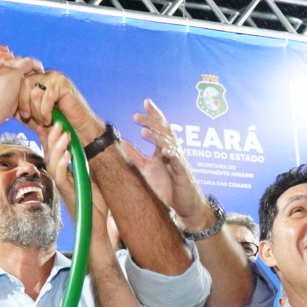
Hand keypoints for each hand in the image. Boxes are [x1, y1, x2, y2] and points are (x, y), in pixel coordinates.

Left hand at [16, 70, 104, 143]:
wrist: (76, 130)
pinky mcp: (63, 84)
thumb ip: (20, 106)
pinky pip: (46, 97)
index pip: (20, 82)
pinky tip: (50, 119)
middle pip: (25, 83)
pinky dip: (45, 112)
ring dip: (37, 111)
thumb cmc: (53, 124)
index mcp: (38, 79)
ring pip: (35, 91)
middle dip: (25, 104)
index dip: (19, 99)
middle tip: (30, 118)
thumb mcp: (31, 115)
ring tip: (44, 120)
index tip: (23, 115)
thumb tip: (6, 100)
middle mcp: (46, 75)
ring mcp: (55, 77)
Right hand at [37, 120, 105, 228]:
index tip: (49, 122)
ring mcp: (62, 188)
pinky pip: (61, 178)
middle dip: (52, 138)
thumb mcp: (92, 180)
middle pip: (49, 155)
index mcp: (65, 174)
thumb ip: (86, 166)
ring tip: (64, 135)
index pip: (53, 152)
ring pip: (52, 164)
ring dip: (58, 148)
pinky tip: (67, 155)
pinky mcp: (68, 196)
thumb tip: (89, 149)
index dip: (49, 138)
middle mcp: (60, 180)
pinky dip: (63, 166)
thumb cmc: (95, 207)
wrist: (96, 230)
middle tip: (57, 123)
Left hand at [128, 98, 208, 223]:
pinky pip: (178, 163)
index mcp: (164, 149)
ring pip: (170, 144)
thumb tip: (122, 141)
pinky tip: (166, 151)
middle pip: (164, 131)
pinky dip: (172, 156)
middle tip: (136, 116)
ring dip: (157, 137)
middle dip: (151, 121)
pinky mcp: (182, 174)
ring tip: (144, 131)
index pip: (160, 127)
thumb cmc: (168, 186)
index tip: (146, 102)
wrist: (184, 205)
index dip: (154, 114)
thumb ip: (136, 155)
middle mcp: (173, 152)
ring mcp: (179, 162)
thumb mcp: (147, 169)